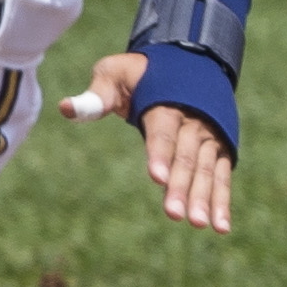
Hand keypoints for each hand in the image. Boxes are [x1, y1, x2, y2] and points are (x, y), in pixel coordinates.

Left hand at [58, 54, 234, 233]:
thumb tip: (64, 108)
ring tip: (198, 224)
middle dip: (181, 185)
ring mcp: (209, 134)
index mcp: (167, 101)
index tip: (156, 178)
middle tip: (174, 213)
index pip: (163, 131)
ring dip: (204, 197)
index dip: (160, 154)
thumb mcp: (116, 74)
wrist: (187, 59)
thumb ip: (97, 96)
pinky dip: (222, 201)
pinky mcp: (219, 148)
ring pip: (207, 168)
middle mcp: (194, 119)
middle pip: (187, 156)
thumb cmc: (141, 73)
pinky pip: (222, 176)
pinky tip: (220, 227)